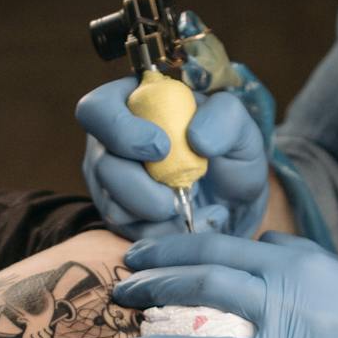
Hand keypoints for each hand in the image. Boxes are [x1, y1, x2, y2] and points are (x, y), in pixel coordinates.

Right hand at [76, 73, 269, 237]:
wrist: (235, 202)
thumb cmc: (230, 156)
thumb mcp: (241, 129)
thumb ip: (225, 118)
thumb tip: (196, 138)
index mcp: (132, 105)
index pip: (96, 110)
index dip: (121, 130)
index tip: (162, 147)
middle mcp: (111, 143)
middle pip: (101, 165)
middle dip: (141, 186)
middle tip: (179, 192)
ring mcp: (111, 183)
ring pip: (113, 204)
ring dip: (158, 211)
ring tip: (192, 203)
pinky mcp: (121, 217)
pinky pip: (130, 232)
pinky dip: (164, 231)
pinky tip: (189, 220)